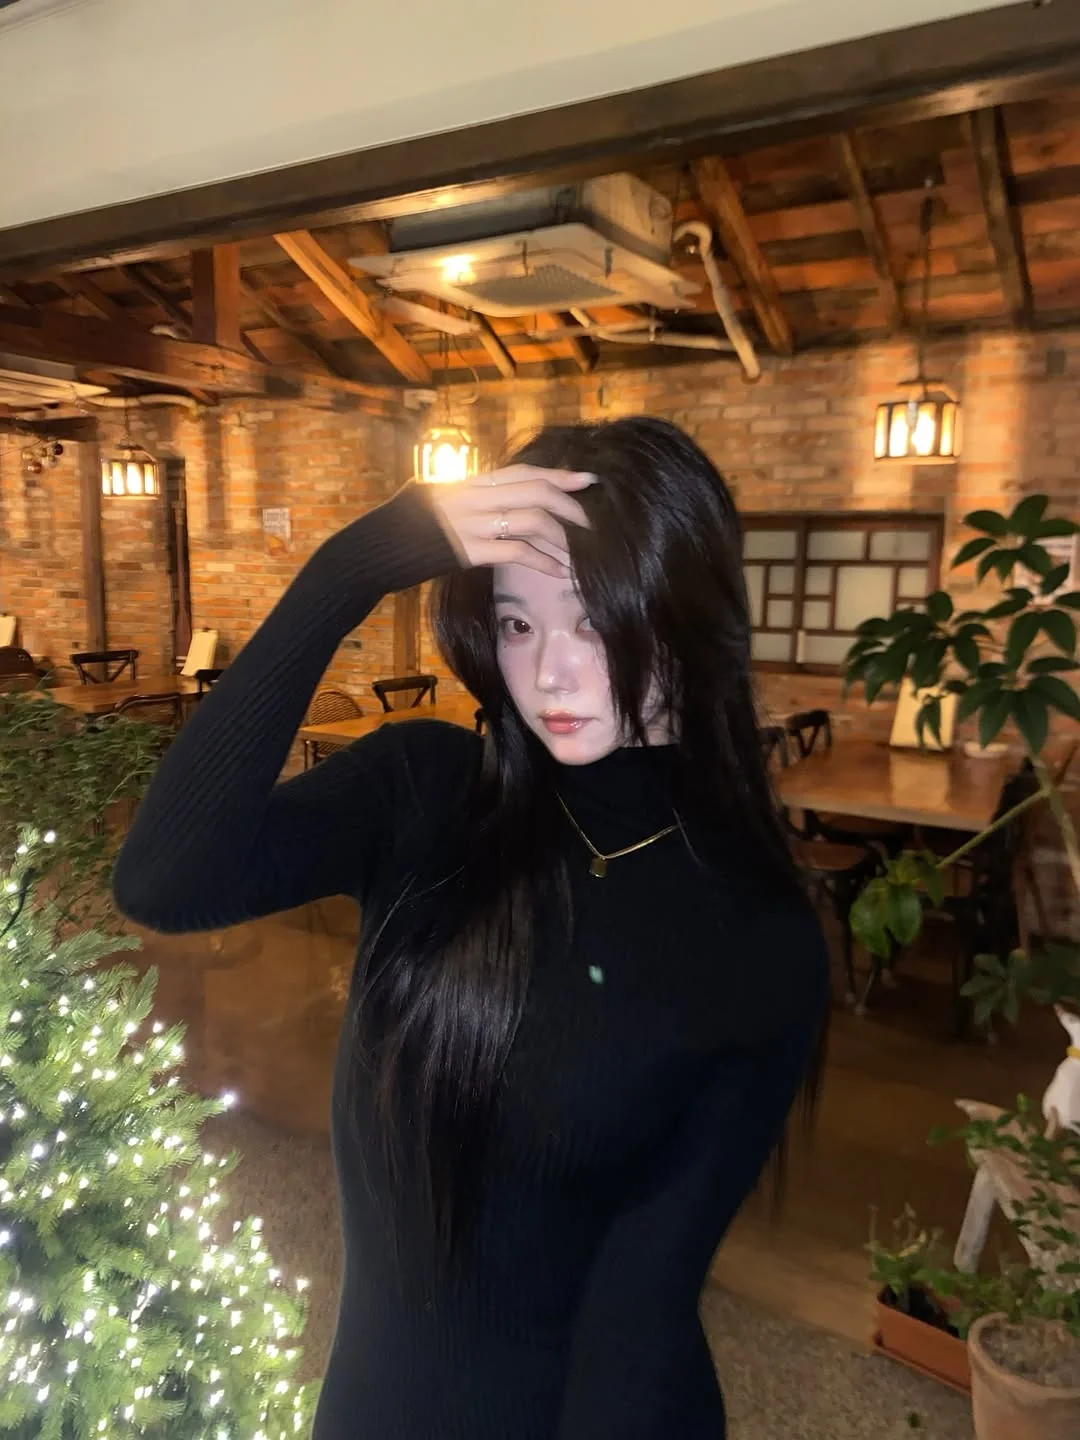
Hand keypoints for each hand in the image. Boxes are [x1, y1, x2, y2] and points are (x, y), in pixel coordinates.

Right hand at [426, 466, 594, 576]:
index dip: (558, 474)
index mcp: (470, 483)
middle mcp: (474, 498)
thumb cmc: (411, 528)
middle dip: (570, 507)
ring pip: (532, 520)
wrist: (379, 548)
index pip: (523, 472)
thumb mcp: (443, 501)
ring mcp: (471, 523)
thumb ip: (474, 498)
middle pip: (536, 491)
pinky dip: (543, 562)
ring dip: (562, 538)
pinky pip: (516, 552)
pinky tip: (559, 572)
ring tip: (580, 554)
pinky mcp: (467, 551)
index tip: (587, 479)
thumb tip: (505, 498)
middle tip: (591, 525)